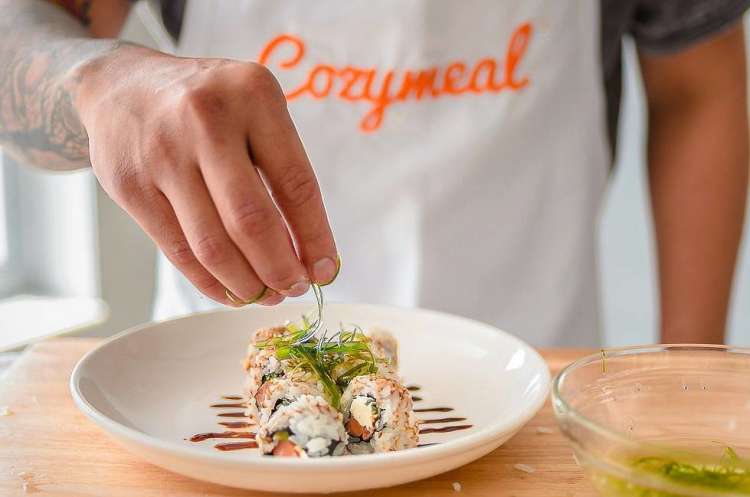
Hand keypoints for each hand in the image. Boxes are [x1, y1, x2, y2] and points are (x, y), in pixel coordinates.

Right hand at [73, 46, 337, 305]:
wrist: (121, 84)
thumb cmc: (209, 106)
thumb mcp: (255, 108)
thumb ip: (281, 169)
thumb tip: (310, 254)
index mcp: (253, 95)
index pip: (296, 184)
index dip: (315, 237)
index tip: (326, 270)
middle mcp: (206, 120)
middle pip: (252, 222)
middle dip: (280, 269)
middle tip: (294, 288)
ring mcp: (162, 154)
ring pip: (212, 246)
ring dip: (247, 284)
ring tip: (266, 295)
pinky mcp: (130, 186)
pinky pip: (178, 251)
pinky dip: (210, 282)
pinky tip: (232, 291)